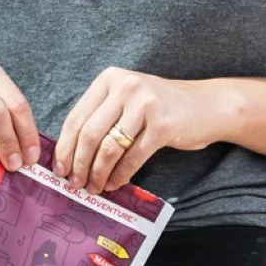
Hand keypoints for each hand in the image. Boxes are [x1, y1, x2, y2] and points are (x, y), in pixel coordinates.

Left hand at [53, 68, 211, 194]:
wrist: (207, 106)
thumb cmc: (160, 107)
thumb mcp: (127, 99)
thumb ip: (101, 116)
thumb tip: (70, 153)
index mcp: (110, 79)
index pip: (77, 117)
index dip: (65, 147)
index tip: (59, 169)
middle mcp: (126, 87)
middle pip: (90, 134)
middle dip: (79, 164)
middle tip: (75, 183)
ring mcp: (145, 104)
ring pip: (110, 148)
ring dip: (98, 173)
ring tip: (94, 187)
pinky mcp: (163, 125)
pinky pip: (132, 158)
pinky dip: (120, 175)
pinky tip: (114, 184)